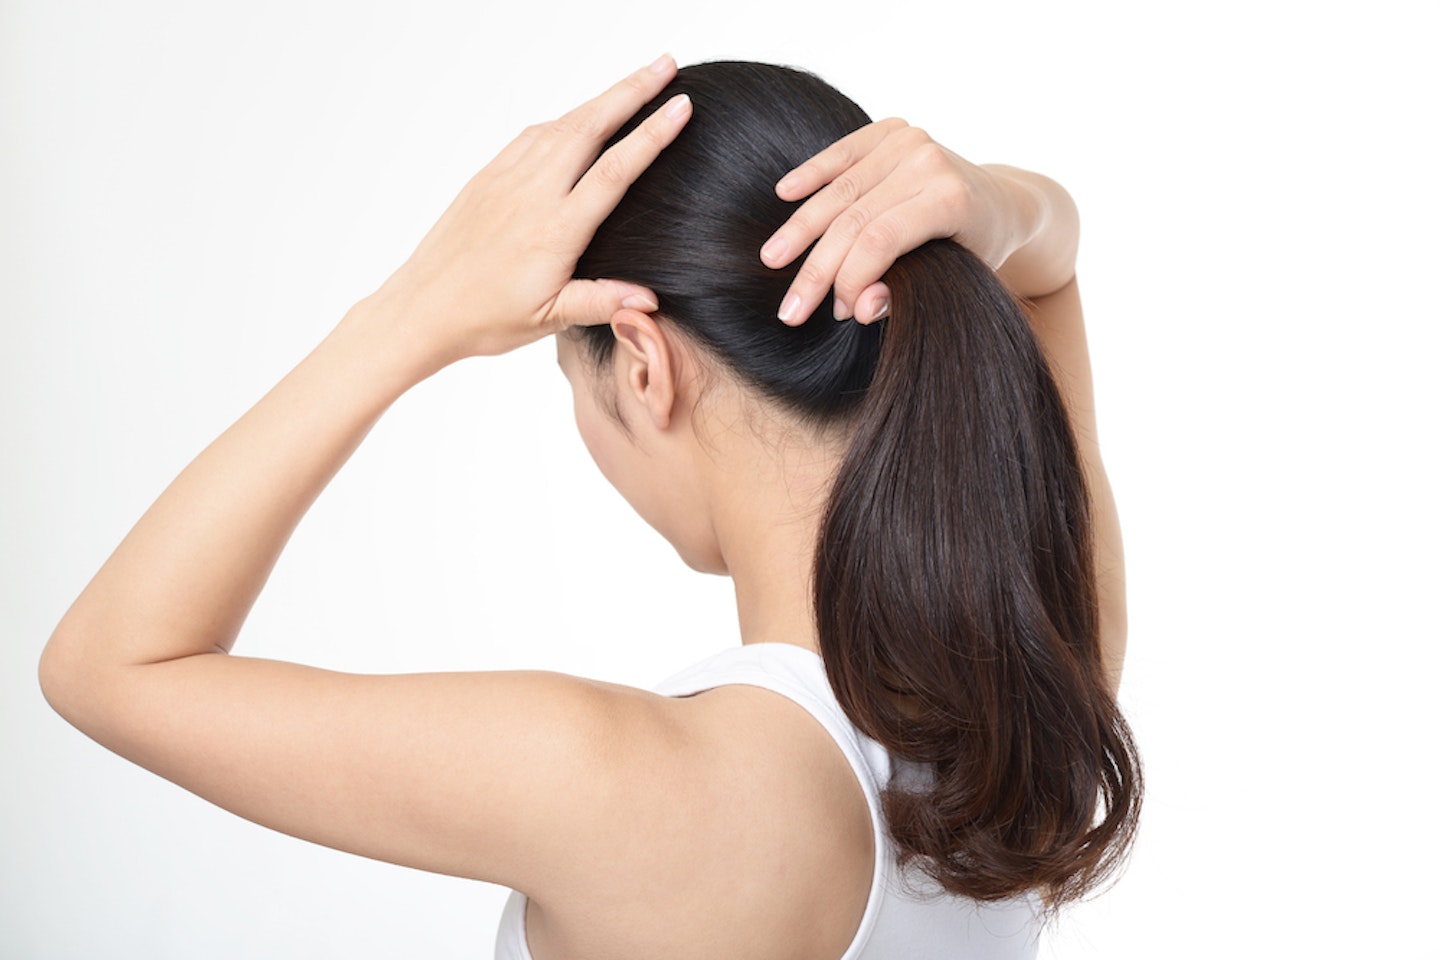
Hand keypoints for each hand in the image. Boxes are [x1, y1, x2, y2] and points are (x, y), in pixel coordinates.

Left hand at [366, 55, 691, 362]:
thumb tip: (648, 299)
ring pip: (562, 124)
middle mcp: (532, 194)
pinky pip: (532, 135)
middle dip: (632, 91)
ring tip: (635, 81)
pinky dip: (564, 118)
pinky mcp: (488, 177)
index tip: (680, 106)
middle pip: (591, 127)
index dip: (651, 134)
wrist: (422, 308)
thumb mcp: (548, 319)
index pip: (615, 170)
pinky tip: (580, 116)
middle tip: (666, 65)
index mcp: (555, 229)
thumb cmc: (484, 318)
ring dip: (601, 98)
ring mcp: (508, 179)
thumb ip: (600, 302)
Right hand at [760, 120, 1023, 324]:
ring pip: (841, 191)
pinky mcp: (894, 130)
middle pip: (854, 219)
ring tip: (772, 259)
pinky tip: (785, 193)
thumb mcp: (953, 280)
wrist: (1002, 203)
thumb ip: (905, 295)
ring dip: (801, 229)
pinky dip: (812, 173)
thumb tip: (858, 308)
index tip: (836, 313)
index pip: (880, 241)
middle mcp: (929, 162)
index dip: (849, 279)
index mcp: (950, 199)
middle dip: (817, 268)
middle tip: (789, 309)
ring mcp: (911, 141)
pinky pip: (843, 153)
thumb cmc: (976, 249)